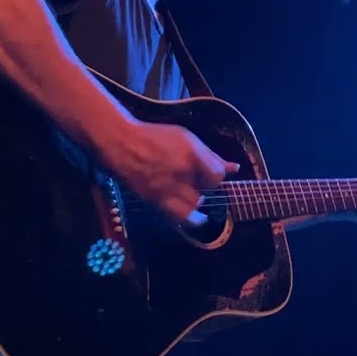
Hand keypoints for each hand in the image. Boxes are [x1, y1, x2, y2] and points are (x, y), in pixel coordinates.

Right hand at [97, 121, 239, 222]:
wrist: (122, 143)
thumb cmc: (155, 136)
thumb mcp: (186, 138)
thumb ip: (211, 155)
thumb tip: (234, 168)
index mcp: (191, 153)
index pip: (217, 174)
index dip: (217, 174)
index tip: (211, 171)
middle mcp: (182, 172)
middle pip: (207, 189)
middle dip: (205, 184)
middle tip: (195, 178)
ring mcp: (168, 187)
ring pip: (195, 203)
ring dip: (197, 198)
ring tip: (190, 190)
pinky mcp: (156, 199)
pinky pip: (179, 216)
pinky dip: (191, 219)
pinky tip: (197, 218)